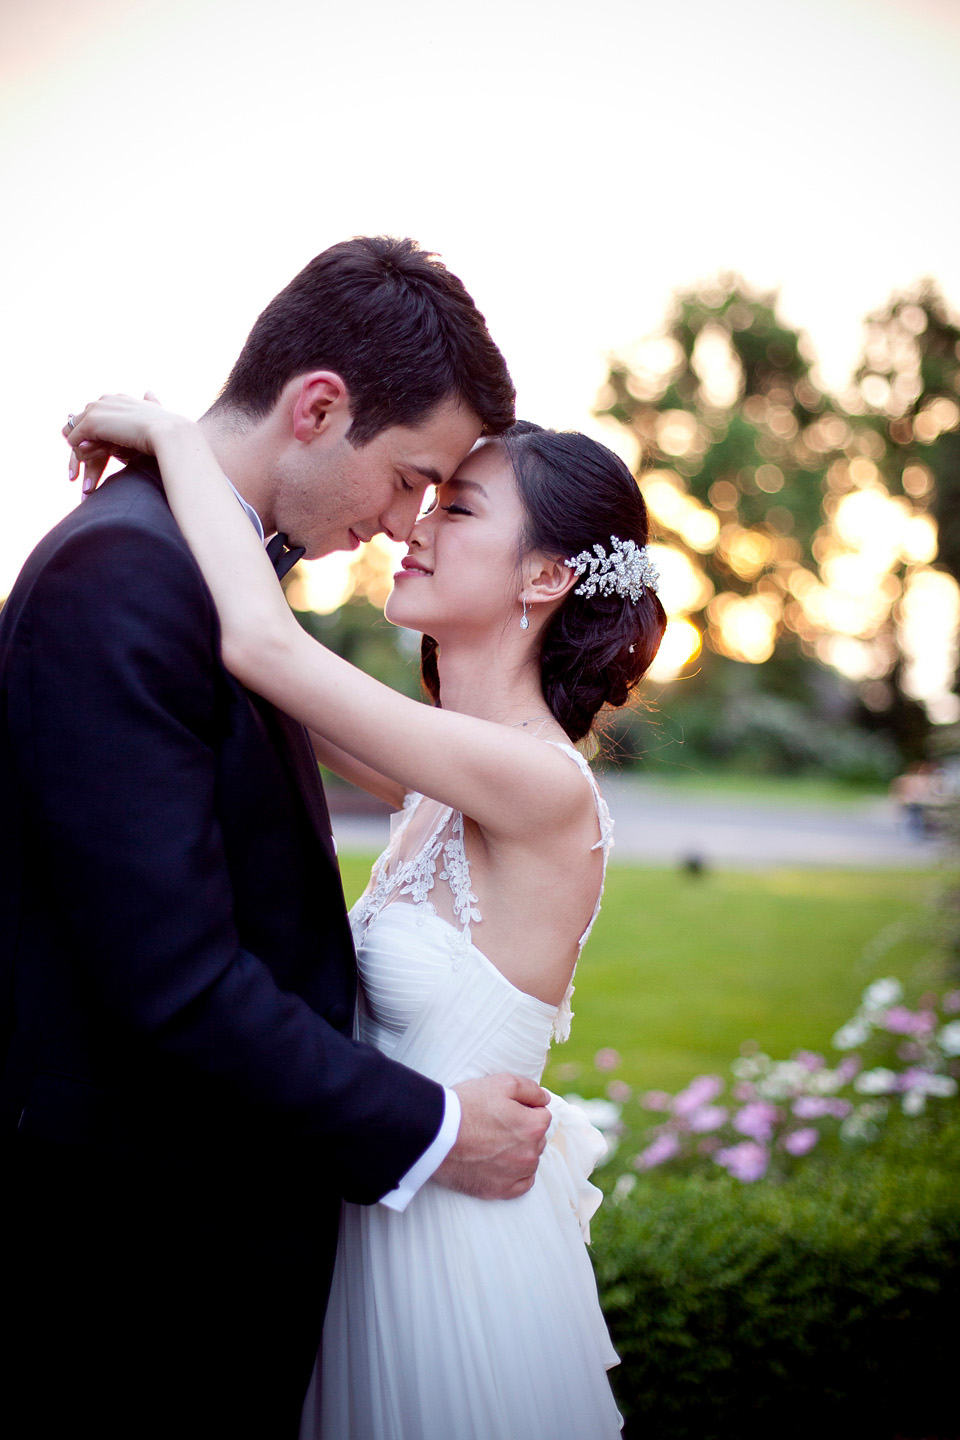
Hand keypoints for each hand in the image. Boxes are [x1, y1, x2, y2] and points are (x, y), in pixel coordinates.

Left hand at [63, 392, 186, 496]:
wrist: (169, 433)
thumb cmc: (169, 430)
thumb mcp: (155, 414)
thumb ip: (150, 404)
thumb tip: (149, 393)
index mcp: (119, 399)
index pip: (96, 415)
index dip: (99, 434)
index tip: (114, 448)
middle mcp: (105, 400)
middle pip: (82, 422)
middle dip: (88, 440)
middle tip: (107, 454)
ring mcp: (96, 410)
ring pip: (75, 432)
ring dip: (86, 448)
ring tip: (105, 457)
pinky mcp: (91, 423)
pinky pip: (74, 441)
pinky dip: (83, 453)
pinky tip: (101, 458)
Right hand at [434, 1073, 550, 1199]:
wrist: (436, 1134)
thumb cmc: (467, 1105)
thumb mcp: (502, 1082)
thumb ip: (531, 1090)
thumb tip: (545, 1100)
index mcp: (533, 1127)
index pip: (543, 1115)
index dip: (525, 1108)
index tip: (506, 1109)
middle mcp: (530, 1154)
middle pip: (537, 1139)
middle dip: (524, 1130)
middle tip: (497, 1124)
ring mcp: (515, 1175)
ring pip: (530, 1161)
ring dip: (520, 1152)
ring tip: (494, 1142)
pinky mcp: (499, 1191)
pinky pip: (522, 1184)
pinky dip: (516, 1175)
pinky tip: (502, 1164)